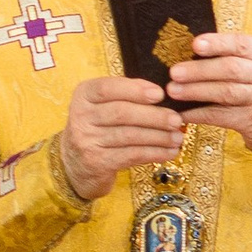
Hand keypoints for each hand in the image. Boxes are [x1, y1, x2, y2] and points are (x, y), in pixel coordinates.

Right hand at [58, 73, 175, 200]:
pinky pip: (131, 155)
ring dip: (158, 137)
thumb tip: (160, 93)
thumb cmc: (98, 127)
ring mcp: (86, 141)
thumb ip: (126, 95)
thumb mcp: (103, 105)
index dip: (135, 90)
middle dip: (153, 116)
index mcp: (84, 95)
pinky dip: (154, 153)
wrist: (74, 163)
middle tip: (176, 119)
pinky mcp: (97, 162)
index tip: (160, 94)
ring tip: (177, 137)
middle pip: (121, 113)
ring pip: (129, 136)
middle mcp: (81, 116)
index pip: (107, 88)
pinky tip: (169, 152)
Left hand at [166, 31, 251, 155]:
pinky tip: (182, 113)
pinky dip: (199, 114)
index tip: (195, 44)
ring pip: (226, 93)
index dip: (217, 44)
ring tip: (173, 91)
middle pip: (230, 69)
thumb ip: (229, 54)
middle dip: (200, 70)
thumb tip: (187, 49)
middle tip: (175, 72)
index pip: (240, 44)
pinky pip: (222, 116)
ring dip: (196, 91)